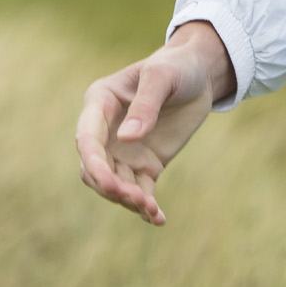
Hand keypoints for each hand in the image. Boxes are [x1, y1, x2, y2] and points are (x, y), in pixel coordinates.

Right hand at [75, 20, 232, 225]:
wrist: (199, 74)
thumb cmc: (175, 67)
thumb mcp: (162, 77)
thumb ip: (146, 106)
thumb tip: (125, 139)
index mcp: (100, 103)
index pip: (86, 140)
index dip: (94, 164)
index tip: (111, 184)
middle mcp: (106, 131)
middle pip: (95, 169)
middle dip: (111, 188)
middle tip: (138, 199)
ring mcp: (124, 151)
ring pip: (115, 185)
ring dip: (129, 200)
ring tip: (153, 211)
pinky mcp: (145, 165)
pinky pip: (140, 191)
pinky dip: (146, 207)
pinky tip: (159, 219)